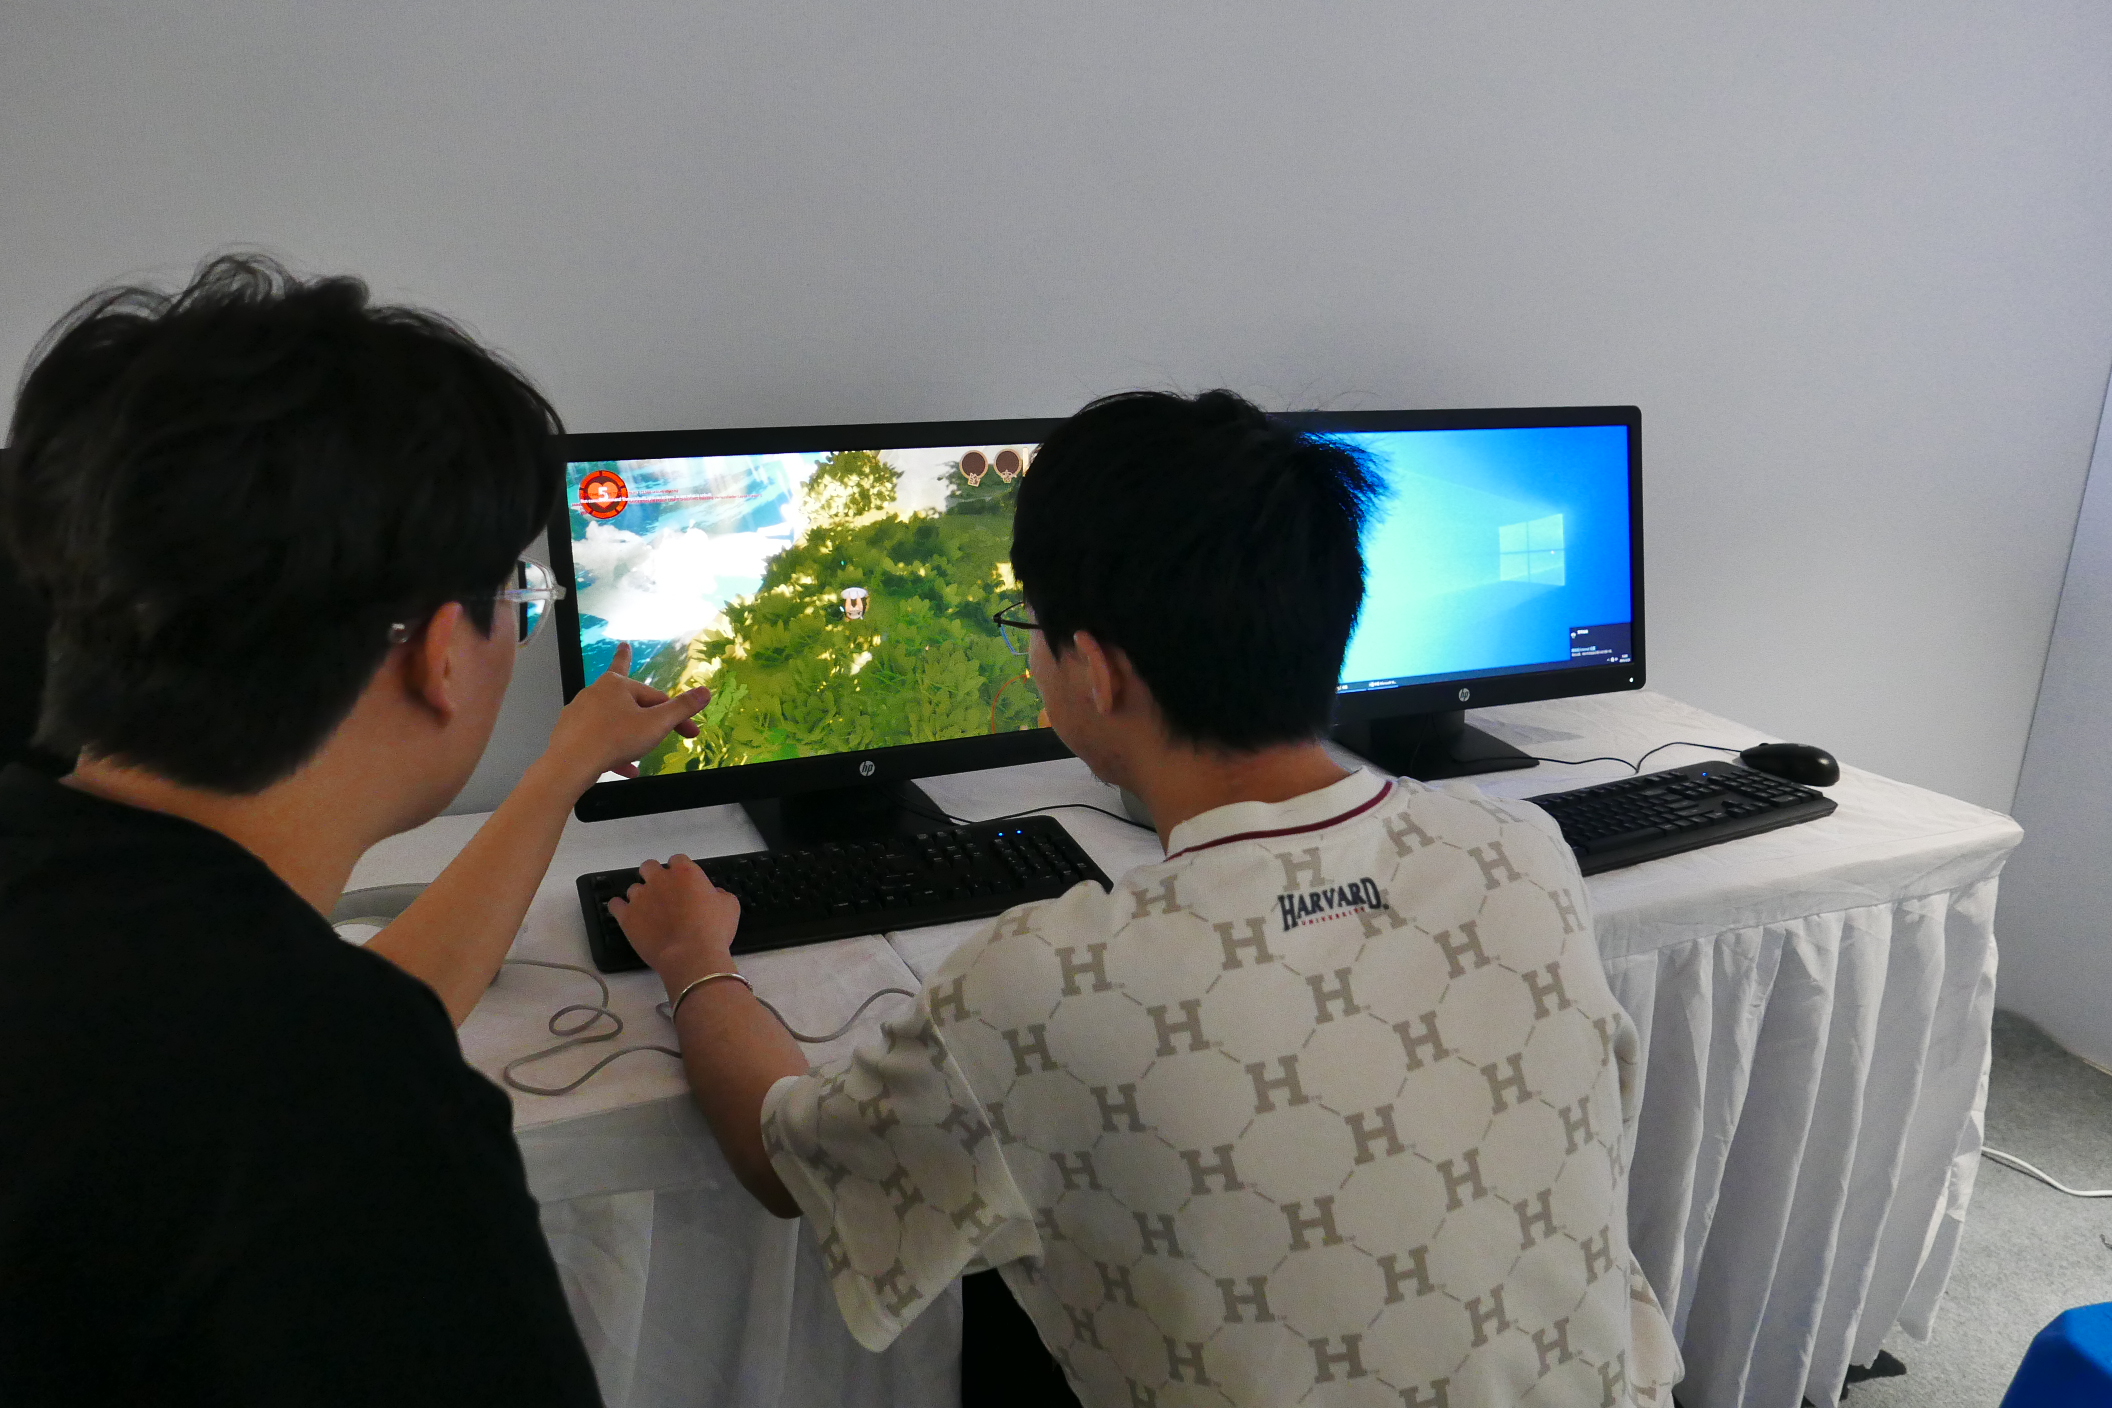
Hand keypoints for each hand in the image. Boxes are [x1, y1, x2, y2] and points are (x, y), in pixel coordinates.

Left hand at [541, 642, 710, 792]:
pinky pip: (599, 738)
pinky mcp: (570, 732)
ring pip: (614, 721)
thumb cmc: (615, 739)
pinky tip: (626, 768)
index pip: (657, 698)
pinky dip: (614, 750)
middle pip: (631, 702)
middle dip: (647, 712)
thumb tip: (705, 691)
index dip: (677, 716)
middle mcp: (595, 692)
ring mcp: (579, 712)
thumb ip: (682, 708)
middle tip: (650, 702)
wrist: (570, 764)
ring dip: (630, 734)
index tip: (691, 733)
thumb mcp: (656, 724)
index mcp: (617, 684)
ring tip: (639, 747)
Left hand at [607, 855, 741, 992]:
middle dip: (654, 876)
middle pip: (649, 866)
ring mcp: (640, 897)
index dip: (680, 871)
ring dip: (641, 897)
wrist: (690, 955)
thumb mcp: (730, 907)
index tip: (684, 884)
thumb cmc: (714, 930)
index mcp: (685, 872)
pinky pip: (615, 905)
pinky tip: (627, 915)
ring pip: (633, 888)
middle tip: (663, 894)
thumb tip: (712, 894)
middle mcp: (659, 879)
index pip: (678, 860)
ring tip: (649, 913)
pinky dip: (620, 908)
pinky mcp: (626, 916)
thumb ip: (719, 894)